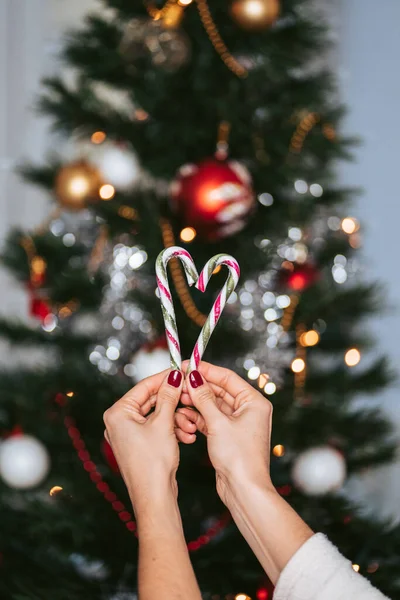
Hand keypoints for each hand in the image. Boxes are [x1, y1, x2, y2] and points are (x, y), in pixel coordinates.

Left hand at [103, 369, 183, 510]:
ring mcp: (127, 433)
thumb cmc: (153, 463)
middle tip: (191, 397)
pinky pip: (156, 428)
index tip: (181, 371)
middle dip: (174, 403)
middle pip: (151, 401)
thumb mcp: (163, 423)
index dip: (165, 378)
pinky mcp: (138, 444)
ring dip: (176, 419)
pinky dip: (172, 430)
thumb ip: (168, 396)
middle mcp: (118, 421)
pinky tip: (187, 436)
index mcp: (117, 413)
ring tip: (191, 426)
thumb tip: (173, 376)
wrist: (154, 497)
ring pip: (157, 415)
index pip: (144, 386)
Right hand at [175, 361, 272, 505]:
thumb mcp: (218, 423)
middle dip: (198, 388)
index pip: (227, 377)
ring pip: (213, 406)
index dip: (206, 370)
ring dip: (196, 404)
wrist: (244, 490)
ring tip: (180, 400)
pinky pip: (211, 420)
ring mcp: (238, 424)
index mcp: (254, 402)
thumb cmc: (239, 458)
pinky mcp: (228, 436)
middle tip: (179, 383)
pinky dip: (198, 418)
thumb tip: (194, 377)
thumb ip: (204, 398)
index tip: (187, 365)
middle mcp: (248, 410)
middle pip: (219, 391)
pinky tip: (185, 417)